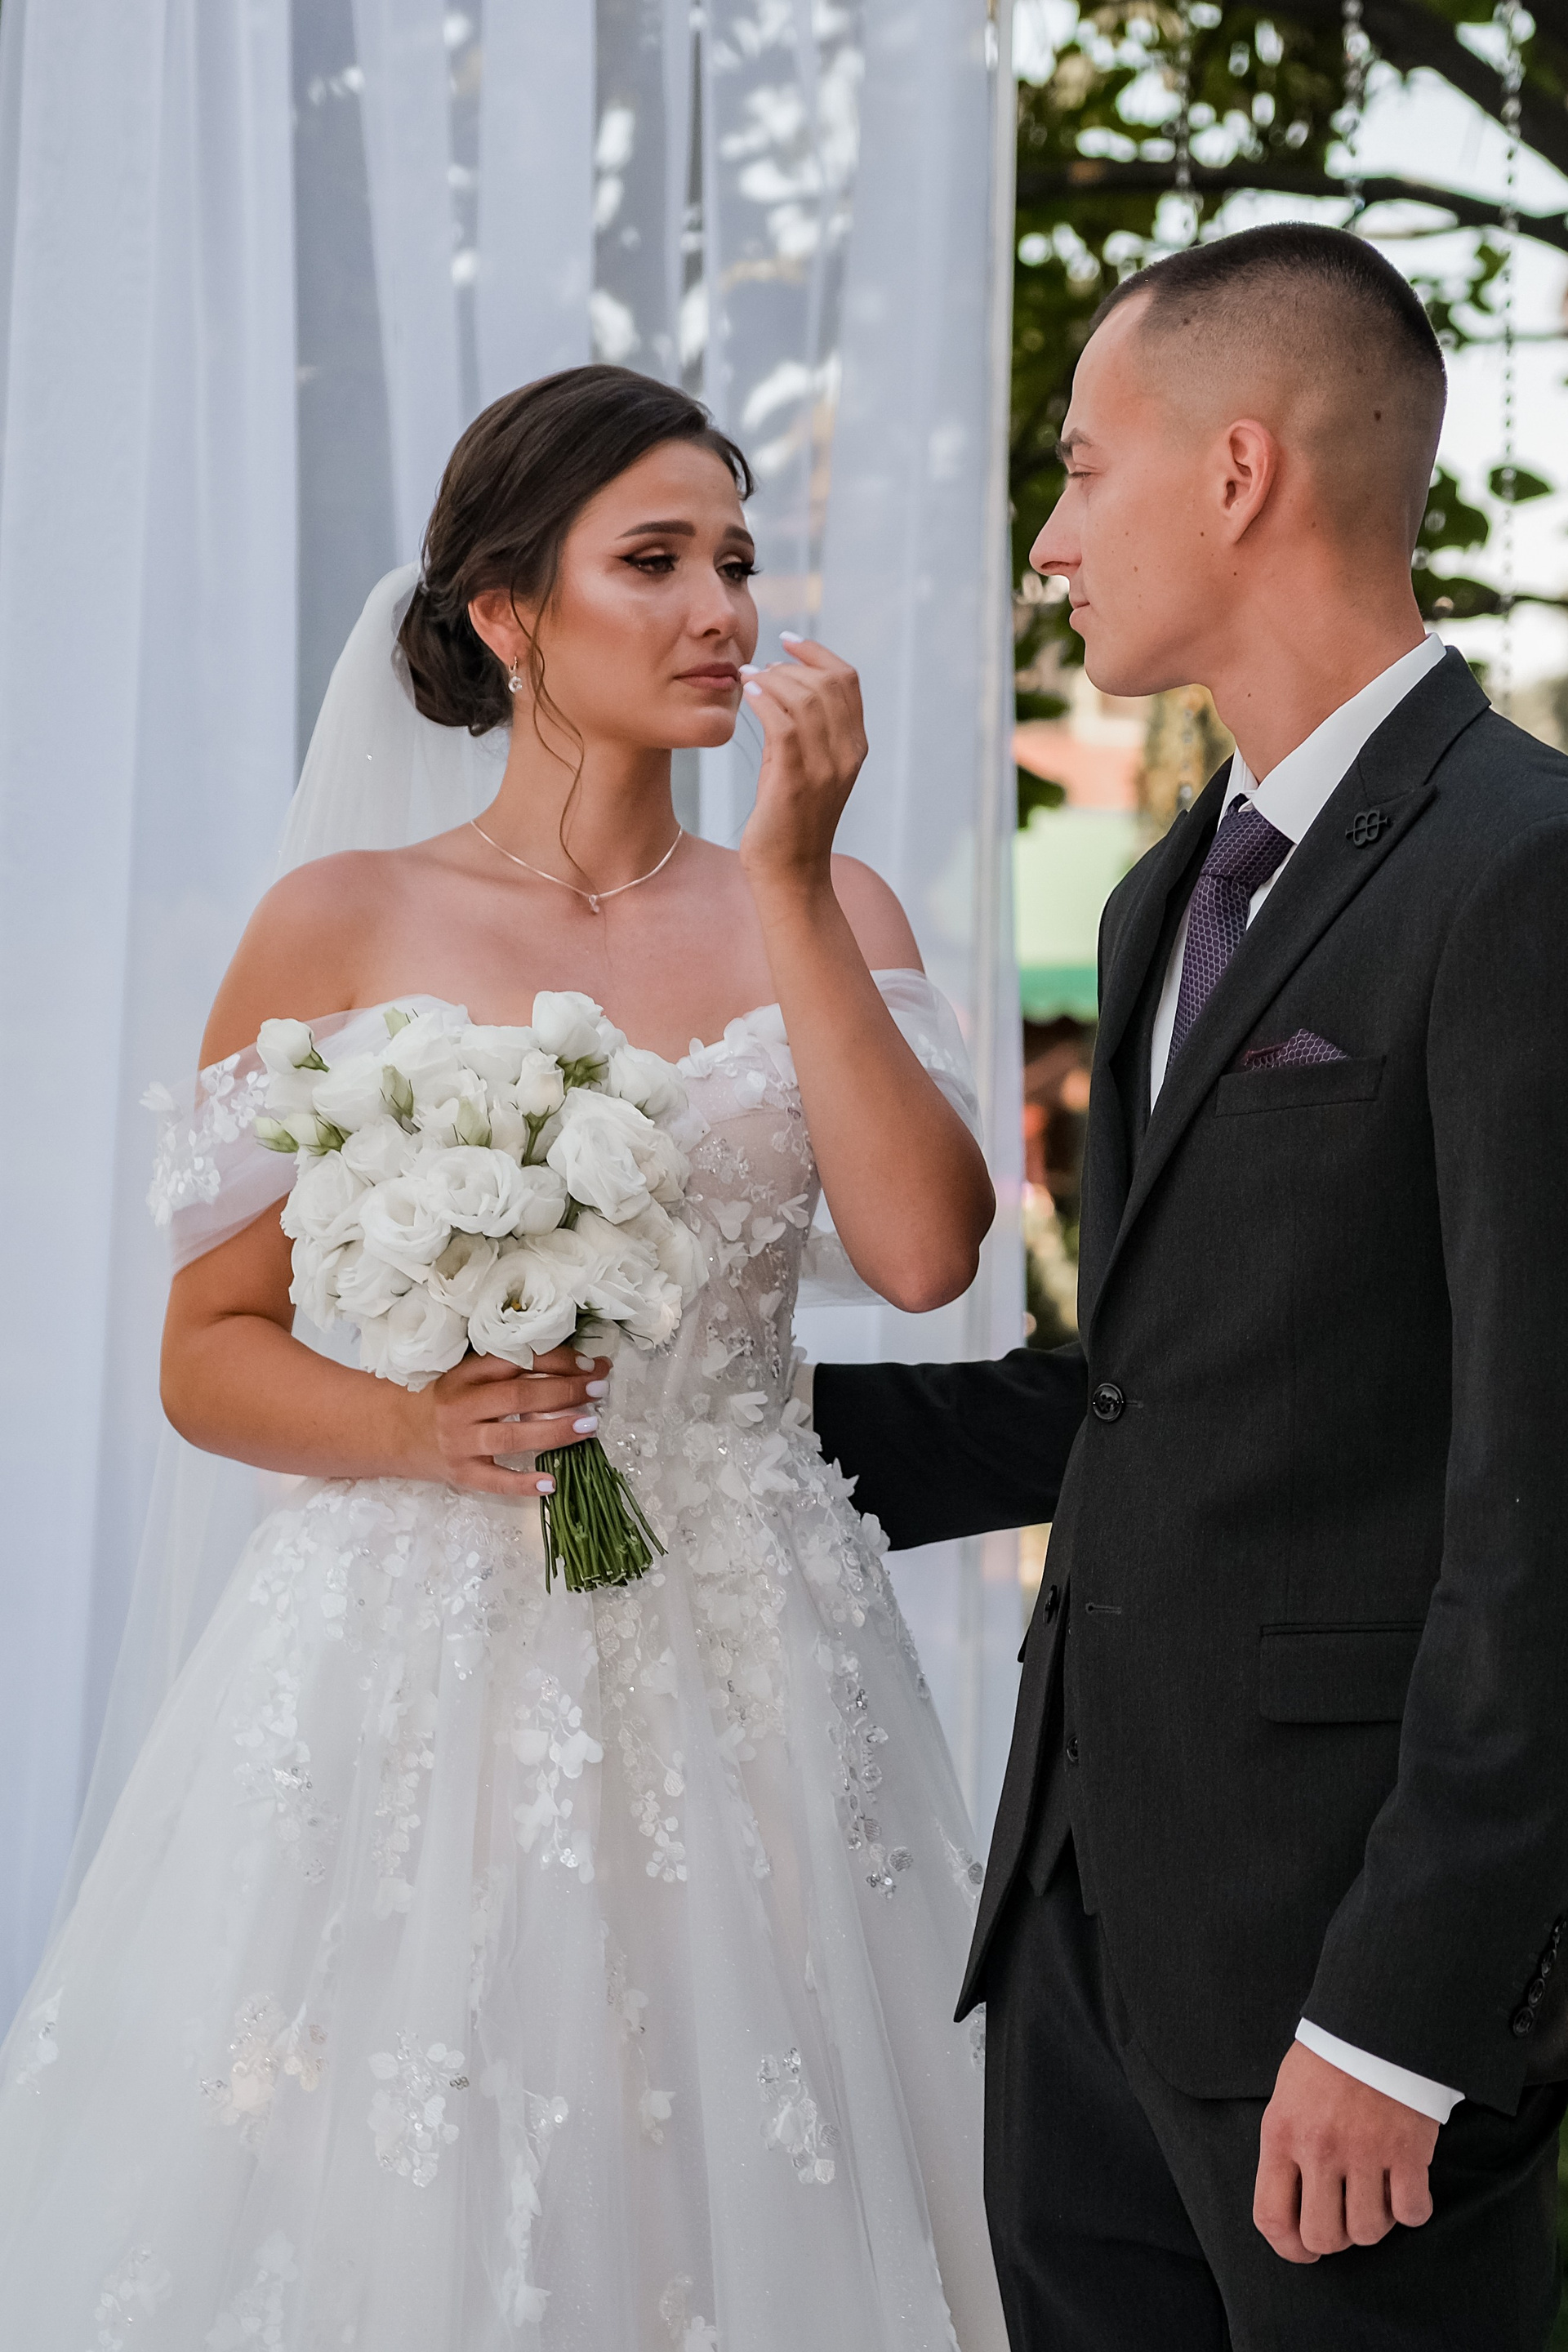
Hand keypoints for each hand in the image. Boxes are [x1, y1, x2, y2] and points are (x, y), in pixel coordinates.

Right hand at [407, 1347, 609, 1495]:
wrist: (392, 1431)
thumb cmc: (442, 1399)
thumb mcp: (467, 1376)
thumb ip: (508, 1371)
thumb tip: (573, 1367)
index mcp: (465, 1374)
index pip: (515, 1362)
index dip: (556, 1361)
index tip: (590, 1362)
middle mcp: (461, 1406)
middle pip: (518, 1396)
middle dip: (565, 1391)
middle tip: (600, 1389)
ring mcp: (460, 1442)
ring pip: (511, 1436)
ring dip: (554, 1430)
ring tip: (589, 1425)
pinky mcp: (460, 1474)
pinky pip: (495, 1481)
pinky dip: (523, 1483)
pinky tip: (552, 1482)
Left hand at [737, 636, 867, 892]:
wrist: (791, 875)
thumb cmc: (790, 821)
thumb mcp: (804, 768)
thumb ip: (801, 731)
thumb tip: (778, 687)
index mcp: (855, 747)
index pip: (847, 680)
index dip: (818, 653)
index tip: (787, 641)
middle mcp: (847, 754)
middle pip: (827, 682)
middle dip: (789, 665)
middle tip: (759, 668)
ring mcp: (825, 768)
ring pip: (805, 697)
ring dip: (772, 679)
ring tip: (748, 678)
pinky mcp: (795, 780)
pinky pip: (782, 722)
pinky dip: (764, 699)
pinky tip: (748, 694)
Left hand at [1254, 2042, 1436, 2263]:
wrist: (1374, 2019)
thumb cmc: (1327, 2059)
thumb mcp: (1287, 2098)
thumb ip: (1286, 2150)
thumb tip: (1293, 2208)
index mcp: (1281, 2133)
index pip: (1271, 2217)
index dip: (1289, 2249)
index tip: (1304, 2250)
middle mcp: (1319, 2147)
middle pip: (1324, 2238)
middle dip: (1336, 2238)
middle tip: (1345, 2216)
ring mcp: (1365, 2150)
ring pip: (1369, 2231)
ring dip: (1375, 2222)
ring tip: (1376, 2192)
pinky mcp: (1408, 2150)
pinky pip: (1412, 2213)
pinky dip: (1412, 2209)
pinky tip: (1406, 2184)